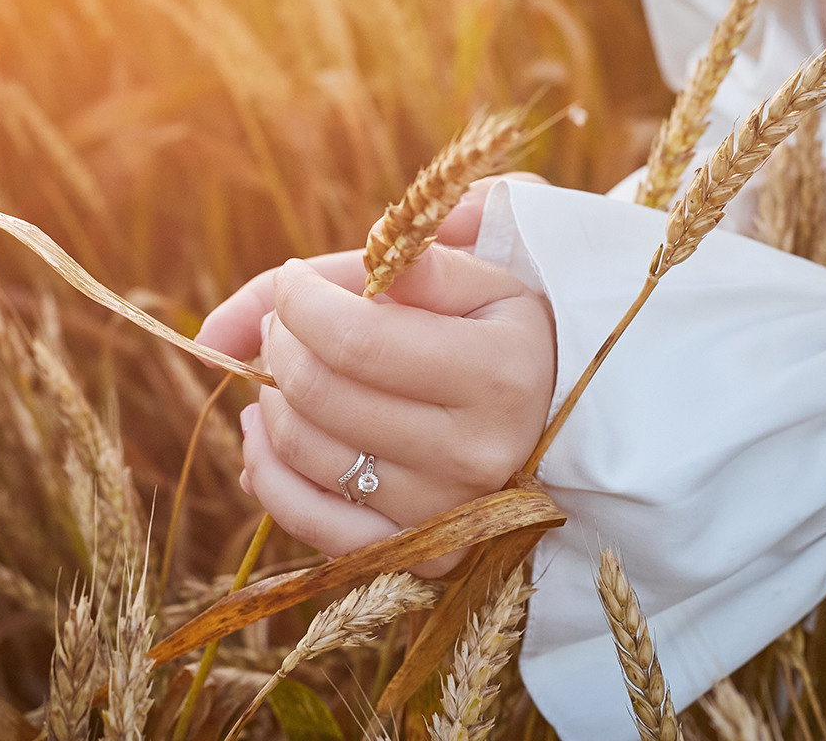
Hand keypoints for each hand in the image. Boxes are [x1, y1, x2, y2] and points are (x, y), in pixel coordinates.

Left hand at [197, 184, 553, 576]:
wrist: (559, 415)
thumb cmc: (503, 332)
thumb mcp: (475, 278)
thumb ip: (385, 265)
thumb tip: (279, 288)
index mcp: (497, 374)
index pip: (356, 339)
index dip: (299, 302)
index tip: (295, 281)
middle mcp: (477, 454)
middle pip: (321, 395)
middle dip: (280, 343)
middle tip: (288, 319)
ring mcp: (448, 515)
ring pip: (304, 453)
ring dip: (271, 397)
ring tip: (285, 365)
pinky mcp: (421, 560)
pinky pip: (307, 523)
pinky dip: (265, 472)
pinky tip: (266, 428)